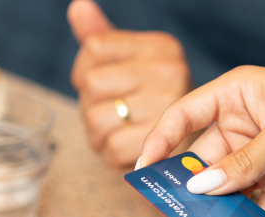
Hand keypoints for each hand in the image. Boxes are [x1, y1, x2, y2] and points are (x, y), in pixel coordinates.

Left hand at [68, 0, 191, 167]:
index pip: (95, 47)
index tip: (98, 88)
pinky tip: (126, 149)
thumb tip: (78, 7)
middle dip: (90, 106)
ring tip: (118, 132)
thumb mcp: (130, 64)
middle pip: (92, 83)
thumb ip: (102, 38)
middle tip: (111, 115)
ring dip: (97, 133)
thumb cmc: (151, 106)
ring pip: (95, 118)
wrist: (186, 152)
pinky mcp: (161, 143)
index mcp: (162, 47)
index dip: (82, 72)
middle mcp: (170, 71)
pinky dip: (110, 155)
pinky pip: (110, 147)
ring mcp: (168, 107)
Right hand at [139, 58, 264, 216]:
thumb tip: (202, 185)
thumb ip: (243, 163)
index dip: (160, 143)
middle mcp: (243, 126)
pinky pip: (257, 208)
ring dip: (221, 213)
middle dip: (192, 191)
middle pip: (203, 162)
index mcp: (235, 96)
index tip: (143, 172)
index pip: (183, 117)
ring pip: (229, 191)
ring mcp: (261, 157)